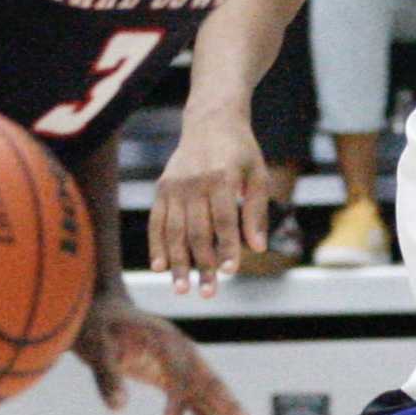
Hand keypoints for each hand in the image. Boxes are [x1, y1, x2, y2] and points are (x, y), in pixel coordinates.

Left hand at [71, 291, 260, 414]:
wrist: (101, 308)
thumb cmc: (96, 327)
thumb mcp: (95, 349)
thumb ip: (107, 377)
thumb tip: (118, 407)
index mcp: (163, 340)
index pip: (176, 374)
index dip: (175, 401)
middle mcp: (180, 351)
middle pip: (210, 382)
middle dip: (231, 408)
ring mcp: (180, 362)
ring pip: (210, 392)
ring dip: (231, 414)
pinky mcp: (173, 375)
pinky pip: (195, 400)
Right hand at [149, 106, 269, 295]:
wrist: (211, 121)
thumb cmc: (241, 152)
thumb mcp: (258, 176)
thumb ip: (256, 212)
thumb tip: (258, 248)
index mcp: (221, 176)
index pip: (225, 220)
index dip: (228, 248)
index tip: (231, 273)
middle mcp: (194, 182)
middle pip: (197, 231)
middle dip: (203, 265)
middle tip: (208, 293)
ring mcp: (174, 185)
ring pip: (174, 231)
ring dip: (178, 263)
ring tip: (183, 290)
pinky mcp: (162, 188)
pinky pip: (157, 222)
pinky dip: (157, 245)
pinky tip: (160, 268)